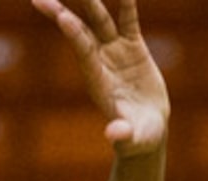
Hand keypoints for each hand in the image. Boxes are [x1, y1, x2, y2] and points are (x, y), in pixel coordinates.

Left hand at [33, 0, 169, 156]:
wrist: (146, 130)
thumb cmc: (138, 138)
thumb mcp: (133, 139)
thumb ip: (123, 136)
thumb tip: (114, 135)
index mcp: (97, 81)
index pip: (83, 53)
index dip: (74, 35)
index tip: (62, 18)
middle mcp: (100, 62)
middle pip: (80, 31)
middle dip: (61, 12)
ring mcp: (114, 52)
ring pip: (99, 19)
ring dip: (90, 0)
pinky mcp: (132, 46)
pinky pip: (128, 19)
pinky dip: (126, 3)